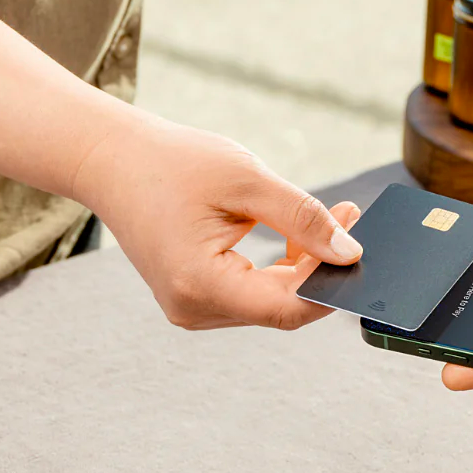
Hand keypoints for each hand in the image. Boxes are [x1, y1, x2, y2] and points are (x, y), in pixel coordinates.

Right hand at [73, 110, 361, 330]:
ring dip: (304, 267)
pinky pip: (253, 295)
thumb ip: (303, 218)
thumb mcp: (247, 180)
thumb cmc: (173, 163)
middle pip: (283, 307)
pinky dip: (279, 270)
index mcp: (200, 284)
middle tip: (350, 214)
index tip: (359, 240)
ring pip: (272, 303)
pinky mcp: (196, 299)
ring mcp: (192, 310)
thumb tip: (351, 253)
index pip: (289, 307)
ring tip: (325, 217)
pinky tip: (292, 237)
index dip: (332, 280)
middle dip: (322, 266)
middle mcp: (193, 309)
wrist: (113, 162)